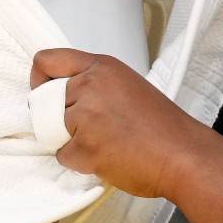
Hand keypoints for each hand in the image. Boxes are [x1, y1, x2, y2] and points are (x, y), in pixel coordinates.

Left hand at [30, 49, 210, 197]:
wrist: (183, 156)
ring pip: (53, 130)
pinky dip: (81, 162)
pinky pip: (63, 155)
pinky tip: (108, 157)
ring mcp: (86, 116)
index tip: (44, 93)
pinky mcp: (85, 146)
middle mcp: (90, 86)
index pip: (47, 60)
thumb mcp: (128, 86)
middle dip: (60, 118)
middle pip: (45, 101)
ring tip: (107, 143)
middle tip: (91, 129)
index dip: (39, 80)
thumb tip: (67, 97)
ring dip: (73, 141)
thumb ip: (96, 85)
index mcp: (101, 67)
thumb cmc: (163, 128)